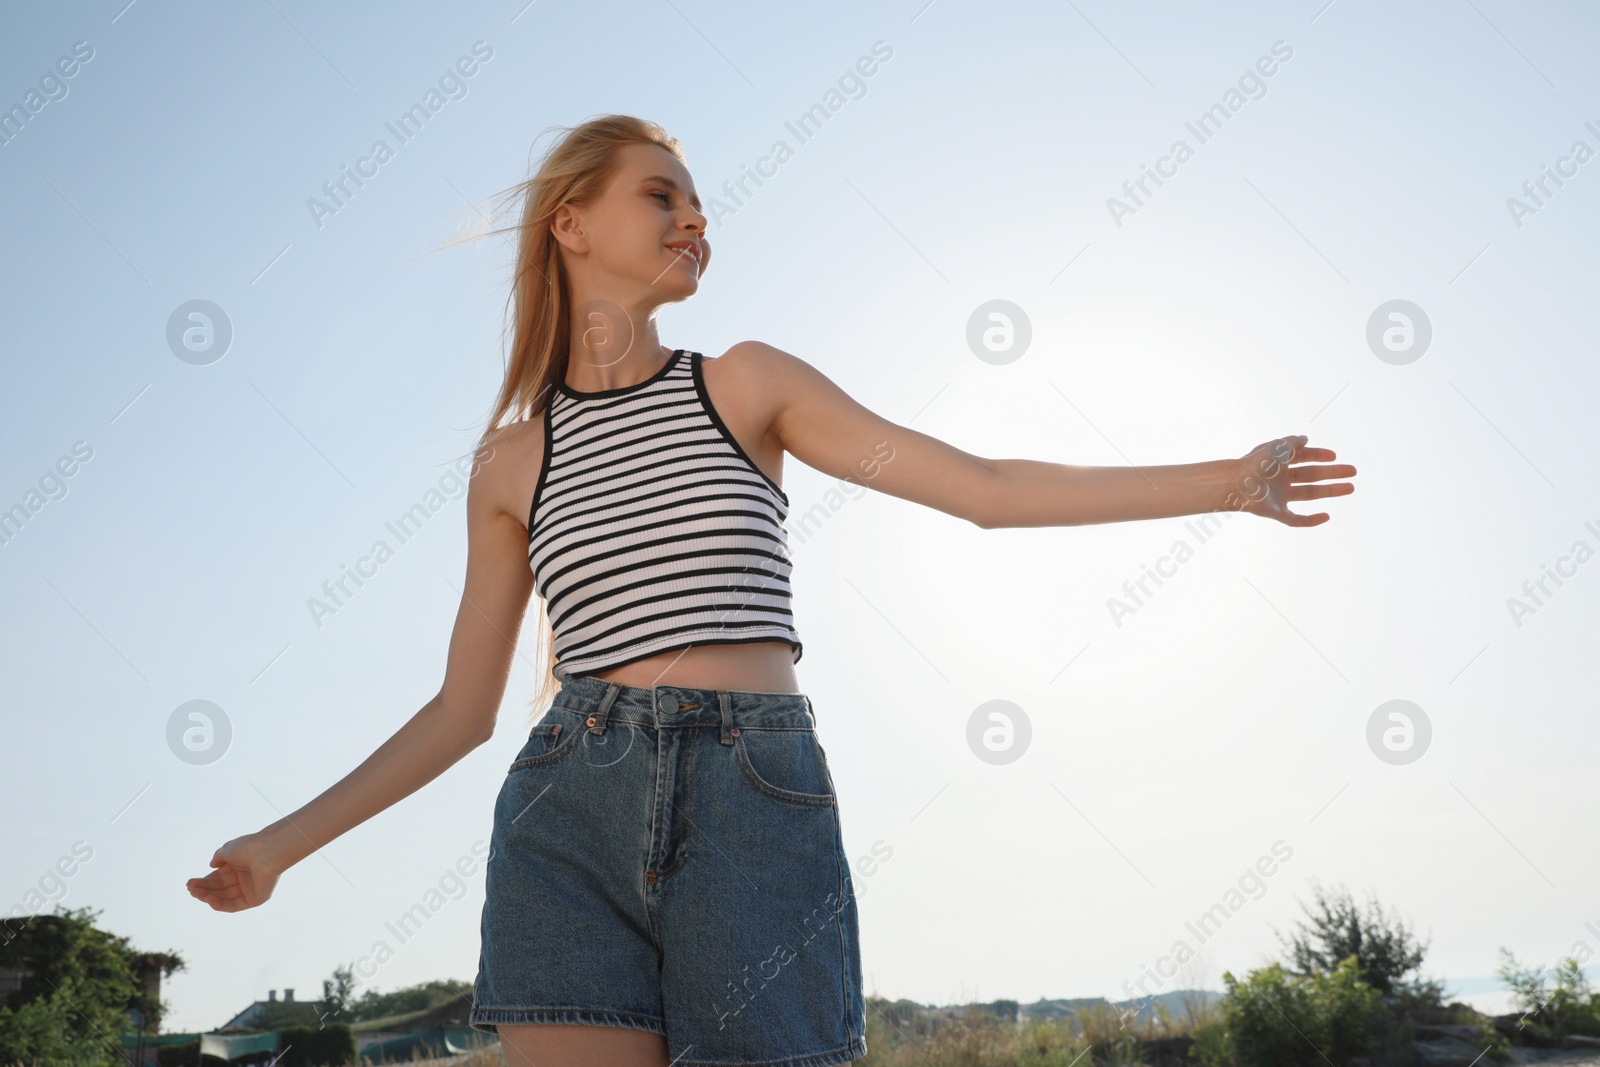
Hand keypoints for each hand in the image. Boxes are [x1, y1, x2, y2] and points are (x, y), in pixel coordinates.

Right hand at [186, 833, 284, 911]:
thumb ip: (218, 858)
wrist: (266, 852)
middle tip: (190, 889)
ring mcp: (249, 890)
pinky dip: (219, 904)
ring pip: (224, 898)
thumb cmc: (247, 848)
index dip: (203, 881)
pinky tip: (208, 899)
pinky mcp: (254, 900)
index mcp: (238, 867)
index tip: (189, 883)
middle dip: (203, 890)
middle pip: (219, 889)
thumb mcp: (228, 850)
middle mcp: (244, 879)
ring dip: (208, 897)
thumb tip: (212, 866)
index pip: (217, 878)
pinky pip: (233, 905)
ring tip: (196, 893)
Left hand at [1227, 435, 1355, 526]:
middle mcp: (1279, 479)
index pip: (1303, 458)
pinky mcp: (1276, 513)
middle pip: (1311, 476)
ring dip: (1330, 491)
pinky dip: (1311, 520)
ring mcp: (1278, 497)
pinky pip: (1296, 519)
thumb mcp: (1279, 447)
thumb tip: (1305, 438)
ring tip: (1351, 488)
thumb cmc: (1258, 463)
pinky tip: (1326, 516)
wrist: (1239, 484)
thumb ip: (1293, 442)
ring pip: (1309, 494)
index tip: (1334, 456)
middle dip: (1332, 474)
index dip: (1319, 455)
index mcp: (1278, 462)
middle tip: (1353, 472)